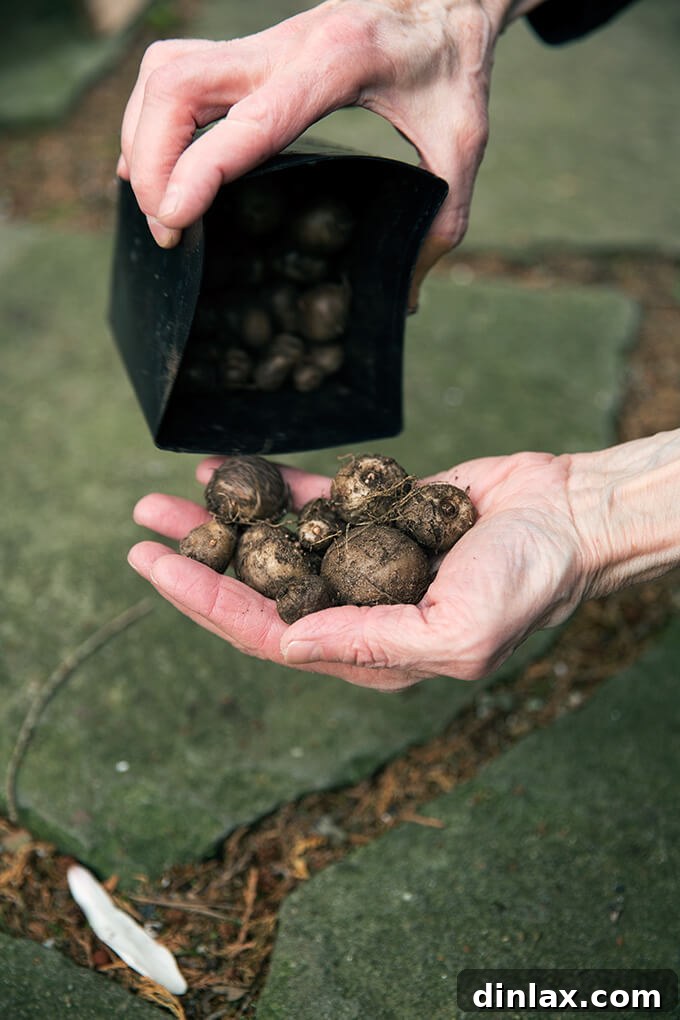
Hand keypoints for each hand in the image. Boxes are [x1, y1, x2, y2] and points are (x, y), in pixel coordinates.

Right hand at [118, 0, 530, 304]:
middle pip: (177, 84)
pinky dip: (152, 119)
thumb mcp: (462, 145)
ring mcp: (261, 43)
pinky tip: (157, 163)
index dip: (198, 170)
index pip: (248, 120)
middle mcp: (285, 47)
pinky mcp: (251, 50)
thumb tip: (405, 302)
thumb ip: (440, 223)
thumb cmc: (454, 65)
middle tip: (166, 229)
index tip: (173, 221)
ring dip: (142, 138)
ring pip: (164, 72)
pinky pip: (175, 71)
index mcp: (337, 65)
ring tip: (155, 204)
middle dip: (152, 162)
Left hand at [127, 450, 595, 691]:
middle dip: (197, 559)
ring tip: (166, 495)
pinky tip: (231, 469)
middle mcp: (358, 608)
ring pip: (276, 542)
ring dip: (223, 520)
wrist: (573, 517)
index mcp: (369, 650)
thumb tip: (284, 645)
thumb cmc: (529, 581)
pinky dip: (271, 488)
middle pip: (258, 587)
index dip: (204, 600)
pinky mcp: (378, 515)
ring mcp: (365, 560)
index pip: (267, 632)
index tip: (153, 566)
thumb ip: (367, 642)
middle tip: (140, 525)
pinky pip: (312, 502)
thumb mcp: (455, 632)